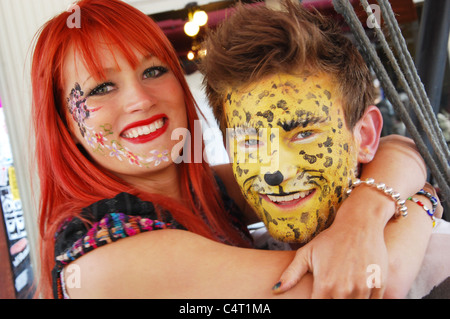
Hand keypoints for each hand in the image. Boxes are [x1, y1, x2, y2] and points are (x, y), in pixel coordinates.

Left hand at [272, 218, 387, 297]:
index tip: (317, 296)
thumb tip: (275, 290)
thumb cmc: (331, 239)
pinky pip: (372, 302)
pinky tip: (356, 292)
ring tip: (341, 292)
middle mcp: (345, 290)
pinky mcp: (379, 286)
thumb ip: (291, 274)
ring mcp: (363, 289)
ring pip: (355, 307)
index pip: (318, 307)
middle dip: (332, 303)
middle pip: (337, 308)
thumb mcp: (307, 253)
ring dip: (348, 301)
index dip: (316, 304)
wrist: (360, 223)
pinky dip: (364, 299)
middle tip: (330, 292)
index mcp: (325, 285)